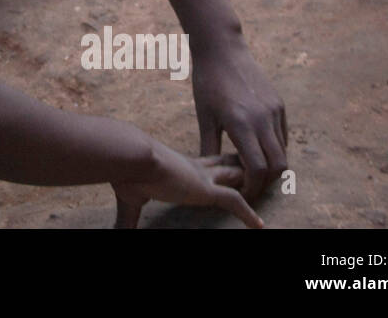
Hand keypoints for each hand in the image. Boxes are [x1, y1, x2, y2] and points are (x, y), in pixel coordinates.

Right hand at [112, 145, 262, 228]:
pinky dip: (248, 214)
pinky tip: (259, 226)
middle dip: (244, 165)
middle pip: (227, 164)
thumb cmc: (125, 171)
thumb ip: (128, 217)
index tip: (232, 163)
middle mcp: (195, 168)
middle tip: (261, 166)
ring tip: (272, 189)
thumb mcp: (129, 196)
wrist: (130, 156)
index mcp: (179, 165)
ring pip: (236, 178)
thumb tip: (115, 232)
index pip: (208, 163)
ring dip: (252, 184)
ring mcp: (202, 177)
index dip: (221, 164)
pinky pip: (234, 201)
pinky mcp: (205, 189)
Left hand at [191, 39, 287, 199]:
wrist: (222, 49)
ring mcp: (275, 111)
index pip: (257, 168)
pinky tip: (257, 148)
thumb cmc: (208, 82)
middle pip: (278, 165)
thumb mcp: (204, 116)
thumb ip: (209, 146)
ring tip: (252, 168)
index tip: (242, 191)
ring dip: (271, 165)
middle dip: (265, 181)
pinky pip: (283, 135)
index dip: (252, 186)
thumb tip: (208, 173)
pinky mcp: (279, 104)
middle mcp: (263, 119)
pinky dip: (275, 149)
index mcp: (241, 124)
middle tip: (250, 186)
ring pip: (283, 151)